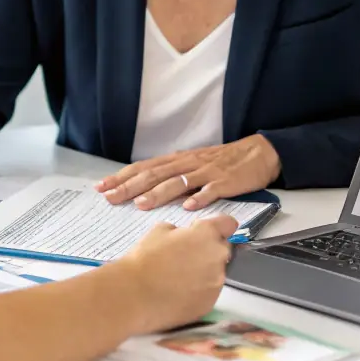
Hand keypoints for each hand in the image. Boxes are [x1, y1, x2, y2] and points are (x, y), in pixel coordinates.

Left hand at [96, 136, 281, 211]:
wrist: (257, 153)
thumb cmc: (221, 162)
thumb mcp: (192, 165)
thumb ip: (172, 177)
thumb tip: (145, 191)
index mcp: (178, 161)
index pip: (145, 168)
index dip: (123, 177)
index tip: (102, 187)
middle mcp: (188, 164)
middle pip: (155, 174)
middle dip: (131, 186)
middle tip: (110, 197)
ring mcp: (206, 172)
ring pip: (178, 182)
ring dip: (159, 193)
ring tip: (142, 204)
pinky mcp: (225, 181)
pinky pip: (211, 190)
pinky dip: (199, 198)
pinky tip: (189, 207)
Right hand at [118, 216, 237, 333]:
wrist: (134, 294)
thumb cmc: (144, 259)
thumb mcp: (159, 230)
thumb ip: (181, 231)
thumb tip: (185, 237)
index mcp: (207, 234)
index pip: (228, 224)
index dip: (219, 226)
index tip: (208, 232)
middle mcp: (218, 257)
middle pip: (223, 250)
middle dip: (209, 250)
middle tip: (186, 257)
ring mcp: (216, 283)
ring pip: (216, 273)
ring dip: (204, 272)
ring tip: (179, 278)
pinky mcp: (210, 303)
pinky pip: (209, 292)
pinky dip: (198, 291)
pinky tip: (179, 292)